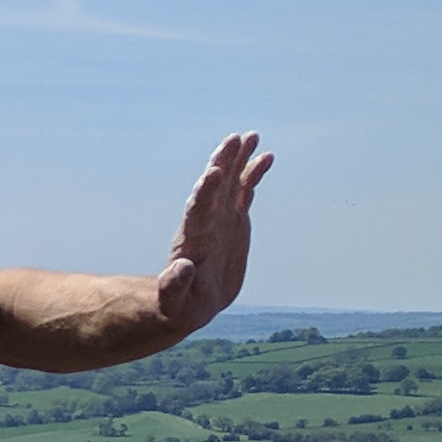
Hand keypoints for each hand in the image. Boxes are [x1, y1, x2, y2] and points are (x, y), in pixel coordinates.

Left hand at [151, 131, 271, 339]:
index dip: (205, 191)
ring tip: (251, 136)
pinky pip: (245, 191)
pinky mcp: (234, 221)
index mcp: (192, 239)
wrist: (193, 301)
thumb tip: (181, 269)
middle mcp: (205, 222)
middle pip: (214, 187)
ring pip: (230, 182)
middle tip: (233, 139)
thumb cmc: (182, 305)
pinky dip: (253, 173)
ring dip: (238, 160)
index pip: (198, 210)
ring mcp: (220, 218)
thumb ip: (175, 285)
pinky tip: (266, 156)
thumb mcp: (176, 301)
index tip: (213, 172)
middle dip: (223, 164)